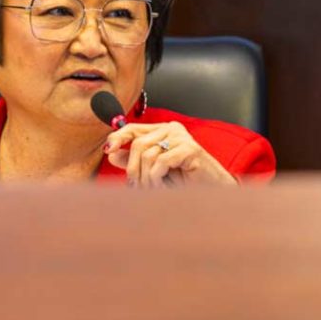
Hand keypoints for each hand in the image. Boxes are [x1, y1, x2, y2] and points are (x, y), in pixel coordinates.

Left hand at [104, 122, 237, 186]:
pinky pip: (161, 162)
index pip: (133, 128)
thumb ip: (135, 160)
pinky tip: (163, 186)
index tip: (107, 149)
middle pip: (138, 144)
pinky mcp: (189, 149)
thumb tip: (111, 153)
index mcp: (162, 130)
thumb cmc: (184, 180)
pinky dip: (157, 178)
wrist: (212, 191)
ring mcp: (182, 137)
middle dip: (133, 169)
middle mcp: (171, 129)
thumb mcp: (154, 169)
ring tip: (151, 189)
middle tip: (134, 187)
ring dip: (146, 178)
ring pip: (148, 155)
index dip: (118, 137)